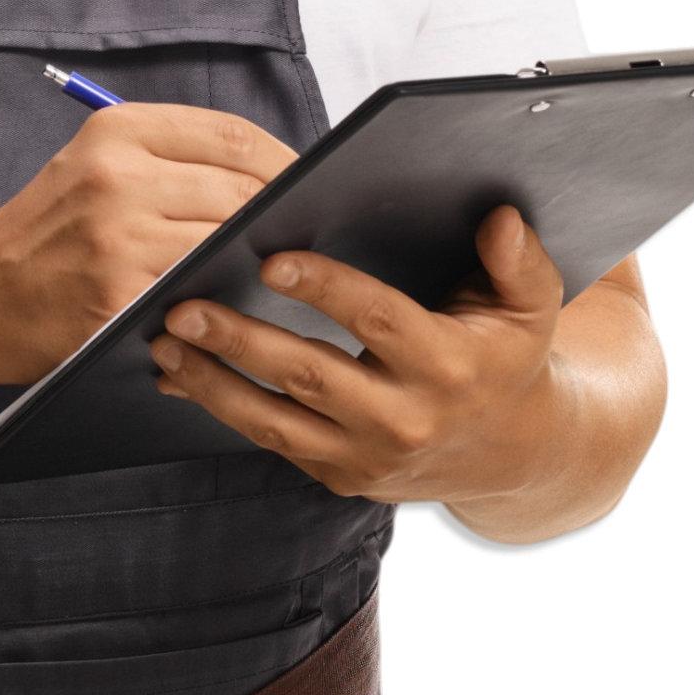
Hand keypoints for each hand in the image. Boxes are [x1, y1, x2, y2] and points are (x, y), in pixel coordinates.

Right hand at [0, 104, 297, 387]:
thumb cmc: (46, 232)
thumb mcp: (94, 164)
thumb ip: (171, 157)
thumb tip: (271, 171)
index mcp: (117, 131)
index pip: (233, 134)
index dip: (285, 160)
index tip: (307, 183)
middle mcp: (118, 174)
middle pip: (242, 188)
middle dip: (277, 215)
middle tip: (296, 235)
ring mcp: (119, 235)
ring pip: (227, 241)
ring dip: (254, 259)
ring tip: (264, 268)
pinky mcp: (120, 292)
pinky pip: (199, 291)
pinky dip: (219, 297)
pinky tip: (225, 302)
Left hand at [148, 205, 564, 505]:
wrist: (505, 454)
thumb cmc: (504, 357)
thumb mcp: (531, 308)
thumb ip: (520, 260)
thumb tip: (497, 217)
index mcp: (448, 367)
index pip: (379, 321)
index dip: (326, 289)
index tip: (272, 257)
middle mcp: (404, 419)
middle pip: (310, 375)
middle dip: (241, 339)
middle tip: (183, 305)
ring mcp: (365, 456)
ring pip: (275, 420)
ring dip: (212, 381)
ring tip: (163, 341)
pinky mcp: (338, 477)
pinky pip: (270, 441)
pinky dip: (220, 408)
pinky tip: (178, 374)